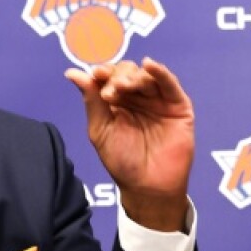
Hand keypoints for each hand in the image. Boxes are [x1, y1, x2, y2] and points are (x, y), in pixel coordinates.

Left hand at [65, 57, 194, 231]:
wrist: (148, 185)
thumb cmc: (122, 161)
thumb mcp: (101, 130)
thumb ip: (91, 100)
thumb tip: (72, 73)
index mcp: (116, 102)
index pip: (109, 77)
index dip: (103, 73)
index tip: (95, 75)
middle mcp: (137, 98)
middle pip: (127, 72)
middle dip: (117, 77)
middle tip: (110, 93)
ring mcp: (158, 100)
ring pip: (146, 76)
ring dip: (133, 76)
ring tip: (123, 87)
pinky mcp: (178, 106)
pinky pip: (170, 84)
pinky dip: (160, 72)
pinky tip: (149, 65)